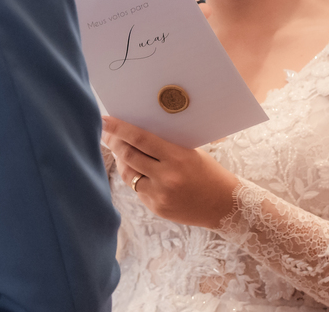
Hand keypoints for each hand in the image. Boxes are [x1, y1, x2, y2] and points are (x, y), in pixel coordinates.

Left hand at [102, 116, 239, 229]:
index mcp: (177, 157)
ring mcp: (160, 195)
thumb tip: (134, 133)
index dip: (119, 128)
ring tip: (118, 150)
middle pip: (129, 156)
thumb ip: (164, 145)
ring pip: (129, 174)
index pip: (140, 138)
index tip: (104, 120)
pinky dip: (135, 178)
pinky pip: (138, 189)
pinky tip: (136, 170)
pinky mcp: (157, 208)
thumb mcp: (189, 152)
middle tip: (105, 133)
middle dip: (113, 142)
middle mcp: (166, 177)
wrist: (224, 205)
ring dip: (121, 161)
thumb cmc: (208, 172)